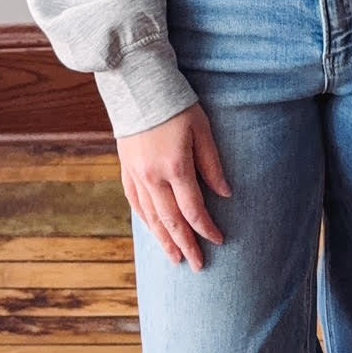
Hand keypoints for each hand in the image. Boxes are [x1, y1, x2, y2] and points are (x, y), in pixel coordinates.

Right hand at [116, 102, 231, 270]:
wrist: (138, 86)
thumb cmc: (177, 104)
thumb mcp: (202, 129)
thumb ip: (212, 164)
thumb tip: (225, 193)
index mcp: (175, 166)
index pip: (193, 209)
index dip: (207, 228)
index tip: (219, 240)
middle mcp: (152, 176)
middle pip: (171, 221)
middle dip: (186, 245)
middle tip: (198, 265)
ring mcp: (136, 175)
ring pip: (151, 217)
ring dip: (164, 240)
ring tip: (176, 259)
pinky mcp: (126, 169)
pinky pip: (135, 203)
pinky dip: (146, 220)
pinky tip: (154, 230)